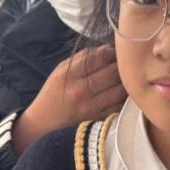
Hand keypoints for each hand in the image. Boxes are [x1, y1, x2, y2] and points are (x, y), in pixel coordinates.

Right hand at [12, 45, 126, 154]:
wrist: (43, 121)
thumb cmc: (54, 93)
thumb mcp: (62, 70)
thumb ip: (84, 57)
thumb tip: (108, 48)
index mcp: (69, 75)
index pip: (100, 57)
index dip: (112, 52)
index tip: (115, 52)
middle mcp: (79, 91)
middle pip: (113, 72)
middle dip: (122, 66)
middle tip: (125, 65)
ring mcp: (89, 107)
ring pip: (120, 89)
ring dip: (127, 82)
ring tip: (126, 78)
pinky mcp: (97, 119)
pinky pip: (119, 105)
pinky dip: (124, 98)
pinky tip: (122, 93)